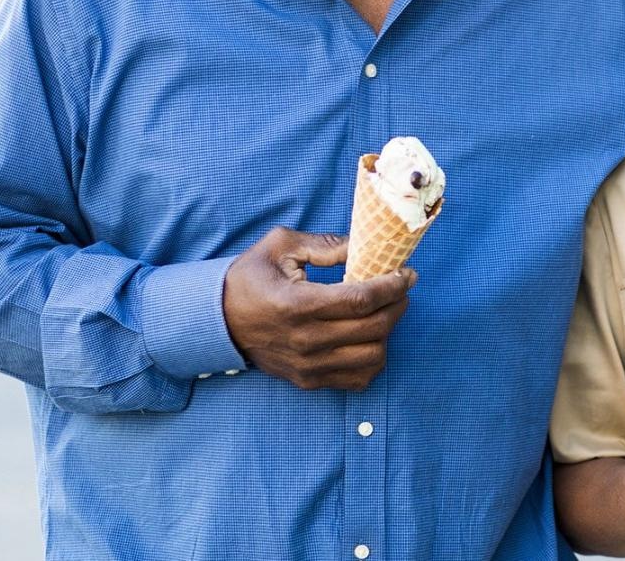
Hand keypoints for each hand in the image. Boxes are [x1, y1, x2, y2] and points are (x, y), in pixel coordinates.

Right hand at [222, 226, 414, 390]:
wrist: (218, 321)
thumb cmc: (250, 278)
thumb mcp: (280, 245)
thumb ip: (325, 244)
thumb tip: (364, 248)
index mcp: (297, 304)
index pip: (361, 299)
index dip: (392, 286)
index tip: (407, 274)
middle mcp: (305, 340)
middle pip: (374, 328)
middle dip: (398, 305)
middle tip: (401, 288)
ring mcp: (307, 365)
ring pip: (373, 357)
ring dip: (388, 332)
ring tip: (385, 311)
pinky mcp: (308, 380)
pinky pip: (358, 379)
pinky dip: (373, 360)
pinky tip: (369, 338)